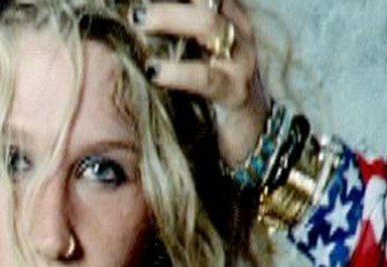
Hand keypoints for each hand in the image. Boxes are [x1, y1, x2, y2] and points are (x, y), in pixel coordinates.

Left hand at [130, 0, 268, 166]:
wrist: (252, 134)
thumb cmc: (211, 88)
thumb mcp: (195, 54)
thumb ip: (173, 34)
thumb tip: (134, 19)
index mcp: (228, 15)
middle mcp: (237, 31)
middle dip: (169, 0)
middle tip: (135, 5)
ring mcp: (239, 60)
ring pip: (208, 24)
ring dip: (168, 18)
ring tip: (137, 21)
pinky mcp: (235, 93)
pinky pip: (206, 76)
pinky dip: (177, 72)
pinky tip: (153, 71)